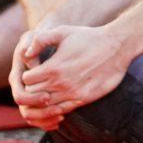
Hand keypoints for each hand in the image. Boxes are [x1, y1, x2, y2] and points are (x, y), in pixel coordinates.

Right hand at [10, 30, 63, 129]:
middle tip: (59, 111)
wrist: (48, 41)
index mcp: (17, 76)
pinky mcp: (36, 99)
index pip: (20, 95)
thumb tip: (29, 56)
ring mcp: (28, 95)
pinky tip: (60, 120)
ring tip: (61, 118)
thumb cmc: (43, 37)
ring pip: (32, 116)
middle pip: (26, 110)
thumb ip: (33, 43)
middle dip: (42, 113)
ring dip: (46, 119)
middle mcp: (20, 88)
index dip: (33, 99)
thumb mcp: (37, 35)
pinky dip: (48, 121)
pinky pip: (39, 117)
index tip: (47, 96)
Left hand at [18, 24, 132, 118]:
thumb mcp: (62, 31)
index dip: (27, 75)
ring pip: (46, 106)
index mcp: (53, 67)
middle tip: (38, 83)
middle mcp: (60, 83)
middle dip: (31, 89)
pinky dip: (55, 108)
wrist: (116, 47)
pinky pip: (62, 111)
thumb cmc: (88, 37)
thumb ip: (40, 40)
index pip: (26, 80)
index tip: (34, 71)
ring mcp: (72, 93)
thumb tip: (25, 54)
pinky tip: (58, 99)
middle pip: (33, 95)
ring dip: (42, 100)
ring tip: (46, 91)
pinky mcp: (83, 100)